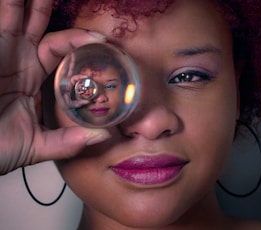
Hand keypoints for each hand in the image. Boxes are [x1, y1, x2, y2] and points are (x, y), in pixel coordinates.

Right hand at [0, 0, 109, 174]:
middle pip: (37, 24)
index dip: (78, 41)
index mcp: (32, 76)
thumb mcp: (36, 145)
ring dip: (25, 2)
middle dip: (48, 7)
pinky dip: (7, 8)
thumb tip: (101, 137)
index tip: (101, 40)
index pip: (59, 48)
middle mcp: (18, 59)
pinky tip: (13, 0)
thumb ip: (67, 142)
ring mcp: (0, 51)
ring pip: (15, 15)